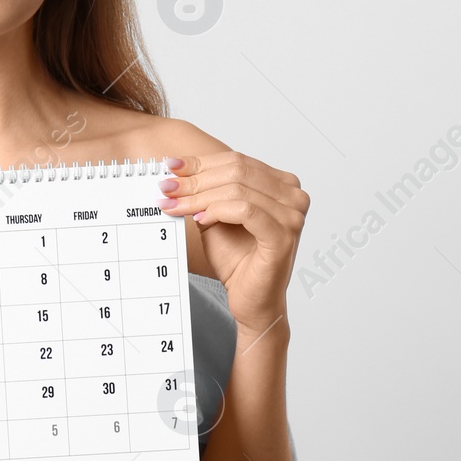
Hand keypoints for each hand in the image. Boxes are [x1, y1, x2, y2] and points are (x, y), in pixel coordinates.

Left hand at [155, 152, 308, 331]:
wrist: (251, 300)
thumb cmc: (238, 261)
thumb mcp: (215, 217)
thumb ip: (205, 194)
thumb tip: (176, 172)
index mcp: (282, 185)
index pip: (237, 161)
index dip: (201, 163)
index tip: (171, 167)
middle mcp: (293, 196)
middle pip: (236, 171)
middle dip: (196, 179)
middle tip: (167, 187)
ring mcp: (292, 215)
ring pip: (237, 189)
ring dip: (199, 196)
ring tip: (175, 204)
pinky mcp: (283, 235)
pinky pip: (245, 210)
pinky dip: (218, 211)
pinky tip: (201, 218)